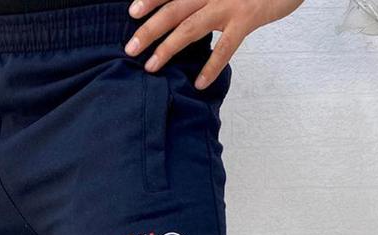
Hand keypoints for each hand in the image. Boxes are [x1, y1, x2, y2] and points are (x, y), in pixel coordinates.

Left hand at [124, 0, 304, 88]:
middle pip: (174, 9)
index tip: (131, 12)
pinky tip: (198, 84)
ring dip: (168, 48)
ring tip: (151, 67)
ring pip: (191, 27)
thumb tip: (185, 13)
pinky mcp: (247, 18)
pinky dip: (211, 67)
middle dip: (150, 29)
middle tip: (130, 48)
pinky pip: (225, 47)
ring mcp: (229, 4)